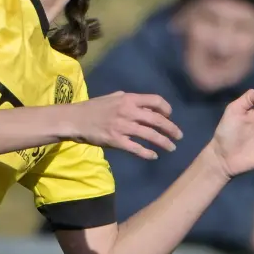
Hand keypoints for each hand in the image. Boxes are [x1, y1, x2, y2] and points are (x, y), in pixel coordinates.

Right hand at [65, 92, 180, 159]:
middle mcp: (128, 112)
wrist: (74, 120)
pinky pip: (136, 148)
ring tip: (171, 148)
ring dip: (164, 142)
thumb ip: (128, 99)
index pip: (155, 101)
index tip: (170, 116)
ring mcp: (122, 127)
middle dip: (172, 129)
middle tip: (179, 136)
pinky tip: (153, 156)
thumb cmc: (92, 108)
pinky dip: (147, 153)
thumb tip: (143, 103)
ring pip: (150, 135)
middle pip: (157, 120)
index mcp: (128, 99)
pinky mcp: (116, 141)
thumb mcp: (112, 97)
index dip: (166, 109)